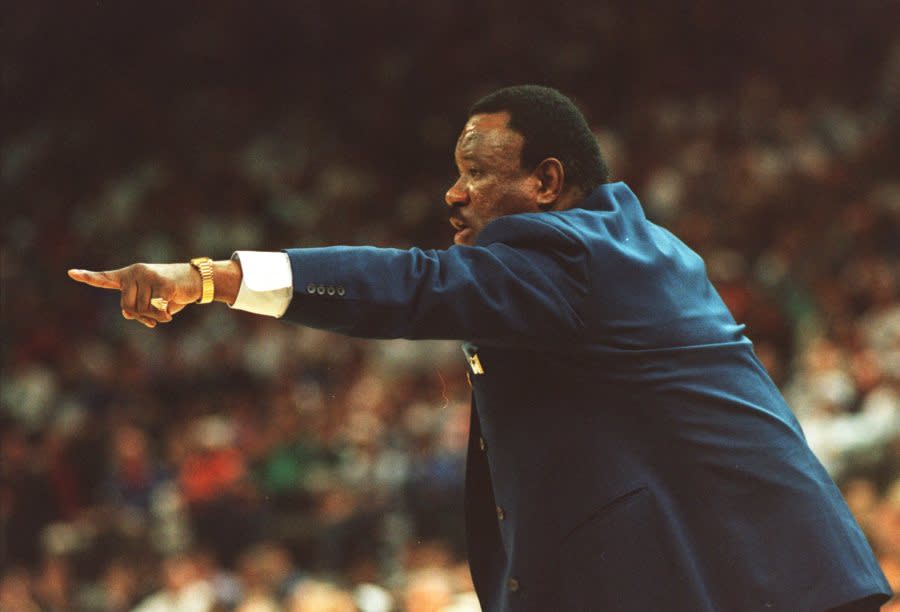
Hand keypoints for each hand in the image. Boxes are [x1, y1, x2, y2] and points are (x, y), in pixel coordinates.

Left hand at [68, 263, 200, 327]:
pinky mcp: (162, 283)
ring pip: (142, 310)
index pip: (105, 278)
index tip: (71, 273)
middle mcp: (135, 273)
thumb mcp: (151, 301)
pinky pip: (157, 309)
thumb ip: (137, 308)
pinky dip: (164, 316)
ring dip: (155, 316)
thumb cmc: (171, 292)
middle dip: (141, 316)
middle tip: (153, 317)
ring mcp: (148, 276)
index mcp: (129, 276)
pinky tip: (171, 311)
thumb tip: (128, 314)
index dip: (88, 277)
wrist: (196, 280)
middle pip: (126, 307)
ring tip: (165, 309)